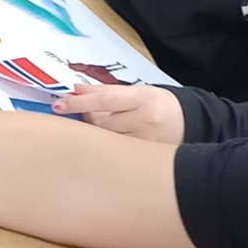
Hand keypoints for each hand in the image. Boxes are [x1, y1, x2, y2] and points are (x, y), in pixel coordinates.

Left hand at [53, 81, 184, 143]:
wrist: (189, 124)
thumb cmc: (157, 104)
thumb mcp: (136, 91)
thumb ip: (105, 90)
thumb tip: (75, 89)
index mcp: (143, 99)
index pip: (106, 100)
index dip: (79, 103)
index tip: (58, 104)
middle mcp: (145, 121)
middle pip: (102, 122)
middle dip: (87, 117)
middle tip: (84, 114)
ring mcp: (145, 142)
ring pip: (106, 139)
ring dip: (95, 132)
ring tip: (101, 126)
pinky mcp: (143, 159)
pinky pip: (114, 152)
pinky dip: (104, 146)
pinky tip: (105, 143)